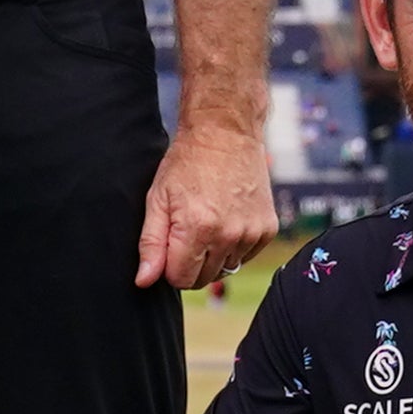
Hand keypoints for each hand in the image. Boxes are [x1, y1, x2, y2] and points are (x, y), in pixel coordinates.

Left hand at [136, 122, 276, 294]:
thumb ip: (151, 243)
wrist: (226, 132)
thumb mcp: (158, 199)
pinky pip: (246, 256)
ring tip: (209, 221)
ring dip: (213, 255)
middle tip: (187, 231)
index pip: (180, 279)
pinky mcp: (268, 229)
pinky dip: (234, 245)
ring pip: (226, 269)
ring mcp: (252, 233)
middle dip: (190, 263)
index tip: (170, 243)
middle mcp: (229, 235)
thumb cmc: (186, 163)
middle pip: (204, 279)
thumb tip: (144, 281)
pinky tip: (227, 218)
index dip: (170, 266)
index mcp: (198, 228)